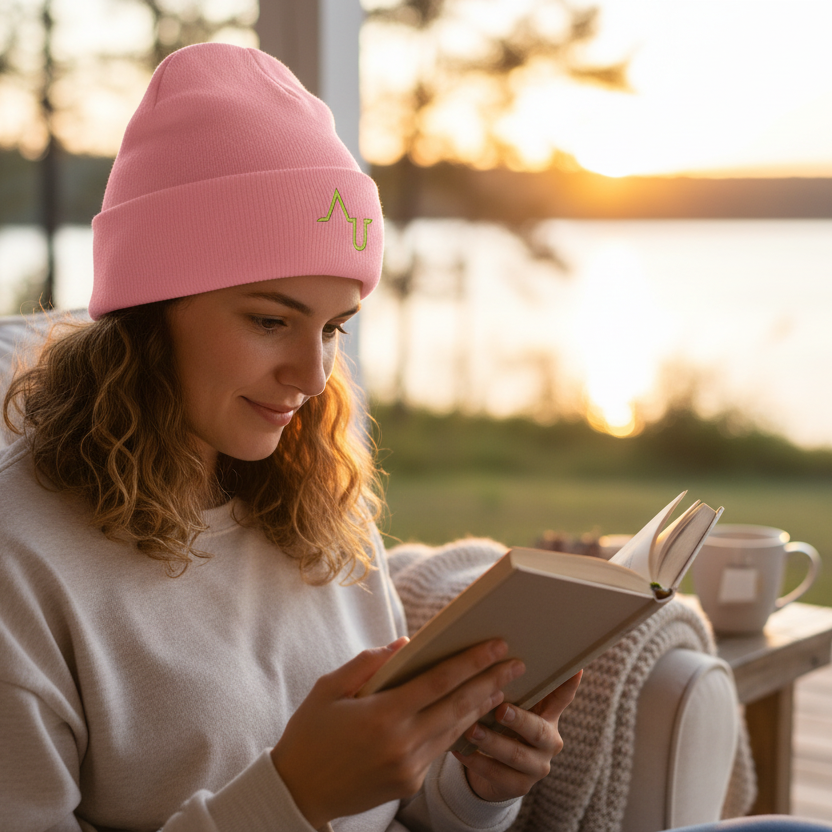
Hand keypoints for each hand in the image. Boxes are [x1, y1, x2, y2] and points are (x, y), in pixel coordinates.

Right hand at [270, 637, 524, 828]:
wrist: (299, 792)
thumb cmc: (310, 734)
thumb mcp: (329, 688)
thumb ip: (369, 664)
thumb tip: (405, 645)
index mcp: (382, 716)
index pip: (439, 681)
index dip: (471, 662)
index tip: (496, 645)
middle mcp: (402, 744)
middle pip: (458, 706)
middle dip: (491, 682)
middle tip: (517, 662)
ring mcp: (409, 768)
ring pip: (455, 730)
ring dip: (481, 706)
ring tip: (503, 685)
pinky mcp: (410, 784)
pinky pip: (439, 749)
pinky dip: (457, 729)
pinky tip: (469, 713)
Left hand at [452, 670, 581, 801]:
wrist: (497, 771)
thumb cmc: (504, 725)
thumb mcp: (516, 705)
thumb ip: (516, 685)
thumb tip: (499, 647)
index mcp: (549, 716)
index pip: (562, 698)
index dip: (569, 684)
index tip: (576, 667)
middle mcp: (549, 741)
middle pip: (538, 730)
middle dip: (519, 720)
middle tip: (500, 709)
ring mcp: (537, 767)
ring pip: (515, 755)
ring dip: (492, 741)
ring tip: (471, 729)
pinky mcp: (519, 787)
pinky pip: (496, 774)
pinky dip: (475, 761)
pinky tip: (458, 749)